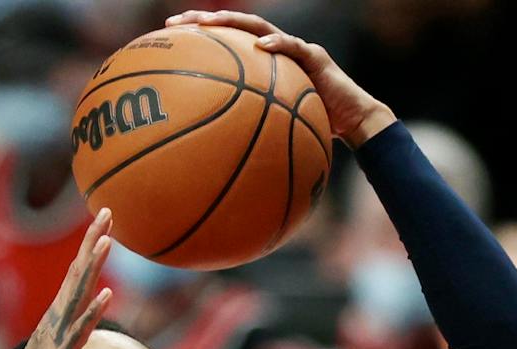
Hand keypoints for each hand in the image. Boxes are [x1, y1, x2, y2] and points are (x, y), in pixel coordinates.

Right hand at [0, 209, 113, 348]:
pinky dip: (93, 311)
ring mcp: (58, 337)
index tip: (103, 223)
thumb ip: (65, 343)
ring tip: (109, 240)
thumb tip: (75, 336)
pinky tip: (108, 295)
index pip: (75, 276)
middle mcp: (56, 321)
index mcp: (55, 319)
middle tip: (106, 211)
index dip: (89, 248)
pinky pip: (81, 330)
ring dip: (93, 266)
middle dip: (92, 241)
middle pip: (77, 273)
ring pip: (79, 294)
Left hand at [166, 10, 395, 147]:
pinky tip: (259, 46)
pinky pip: (295, 48)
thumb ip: (242, 132)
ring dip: (233, 22)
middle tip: (173, 20)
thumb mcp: (267, 131)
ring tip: (209, 21)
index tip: (165, 39)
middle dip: (203, 20)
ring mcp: (295, 50)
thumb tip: (205, 160)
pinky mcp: (316, 58)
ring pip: (260, 27)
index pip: (223, 45)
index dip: (196, 40)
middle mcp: (274, 51)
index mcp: (260, 64)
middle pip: (234, 27)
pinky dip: (277, 46)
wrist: (351, 123)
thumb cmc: (310, 129)